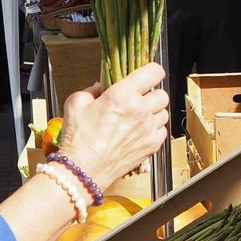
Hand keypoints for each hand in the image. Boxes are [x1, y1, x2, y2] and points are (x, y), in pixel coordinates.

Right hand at [57, 62, 170, 191]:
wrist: (83, 170)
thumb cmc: (78, 138)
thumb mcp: (76, 103)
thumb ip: (91, 90)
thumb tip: (101, 87)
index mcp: (122, 95)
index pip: (153, 72)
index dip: (153, 71)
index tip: (148, 74)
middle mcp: (140, 110)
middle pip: (162, 94)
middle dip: (152, 94)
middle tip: (140, 99)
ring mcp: (148, 129)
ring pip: (164, 113)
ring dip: (154, 112)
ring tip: (139, 117)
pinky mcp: (151, 146)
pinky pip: (162, 131)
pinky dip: (154, 130)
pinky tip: (140, 132)